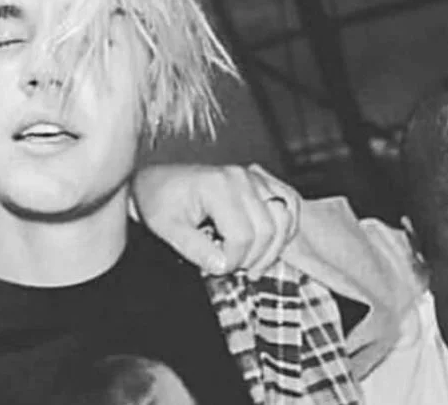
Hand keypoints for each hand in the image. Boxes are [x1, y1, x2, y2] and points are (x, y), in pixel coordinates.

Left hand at [132, 163, 300, 278]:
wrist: (157, 181)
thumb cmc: (159, 200)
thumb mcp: (166, 227)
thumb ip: (194, 248)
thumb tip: (221, 266)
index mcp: (218, 186)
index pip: (242, 235)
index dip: (232, 261)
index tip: (215, 269)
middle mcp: (241, 178)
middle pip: (268, 230)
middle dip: (252, 258)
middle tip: (230, 268)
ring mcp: (254, 177)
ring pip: (285, 219)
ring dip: (272, 248)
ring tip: (250, 263)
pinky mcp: (260, 182)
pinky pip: (290, 204)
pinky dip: (286, 227)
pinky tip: (270, 243)